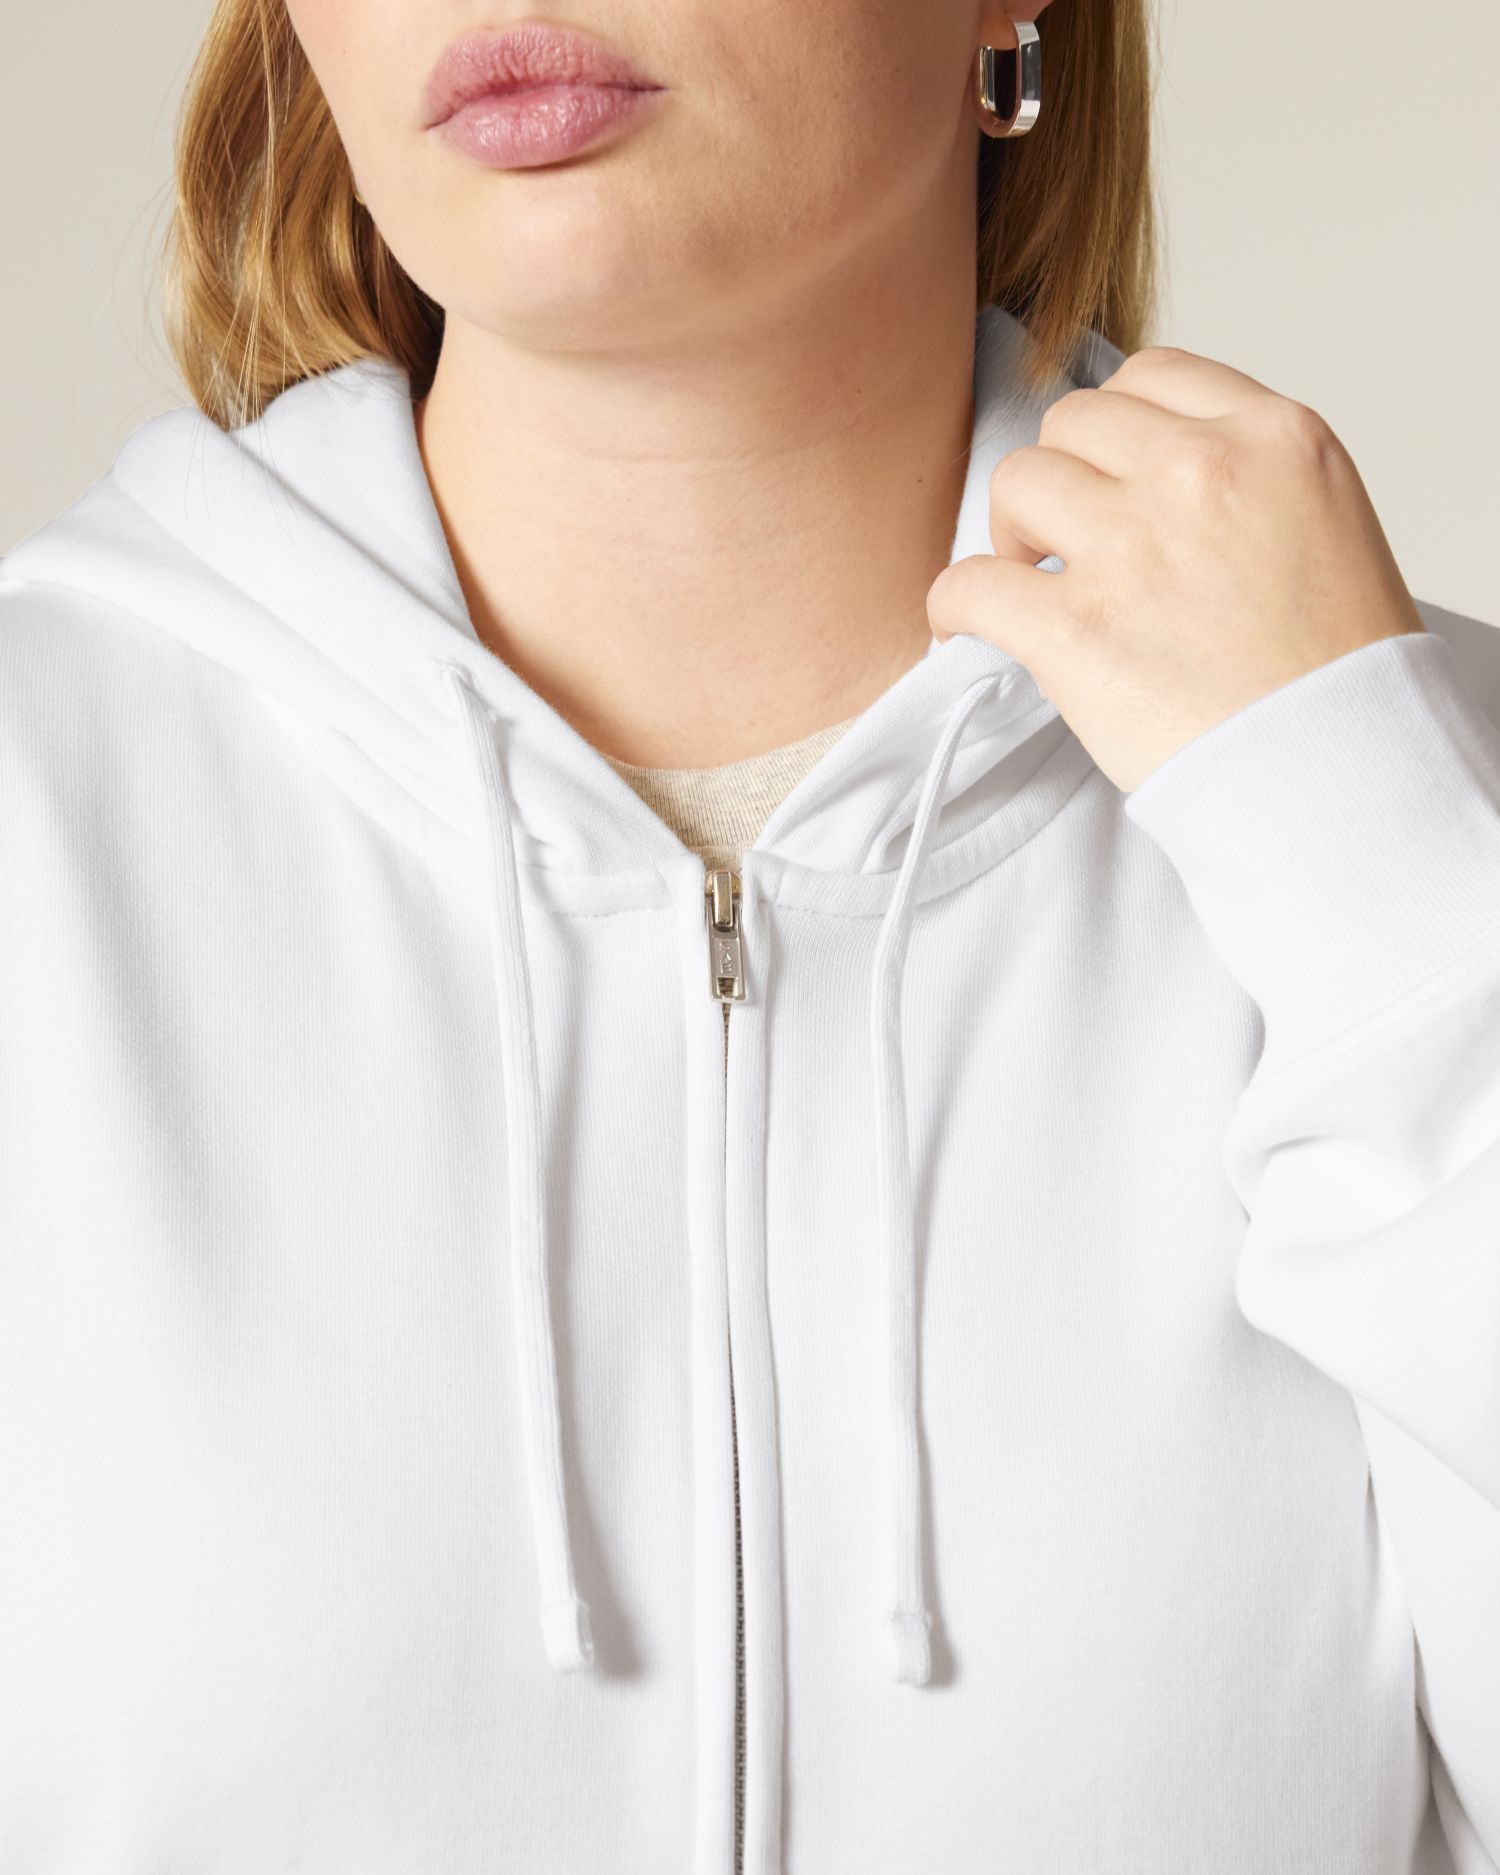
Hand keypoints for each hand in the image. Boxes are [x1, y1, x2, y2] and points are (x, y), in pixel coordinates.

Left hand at [926, 345, 1425, 793]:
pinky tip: (968, 628)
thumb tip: (1154, 478)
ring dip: (1013, 531)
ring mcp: (1134, 547)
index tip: (1109, 478)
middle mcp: (1202, 471)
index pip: (1154, 378)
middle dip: (1063, 476)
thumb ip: (1246, 480)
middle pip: (1075, 423)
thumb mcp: (1325, 523)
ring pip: (1017, 482)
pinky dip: (955, 606)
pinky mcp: (1078, 629)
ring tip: (1033, 581)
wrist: (1341, 770)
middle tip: (1067, 539)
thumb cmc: (1338, 672)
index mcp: (1274, 437)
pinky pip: (970, 584)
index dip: (1117, 431)